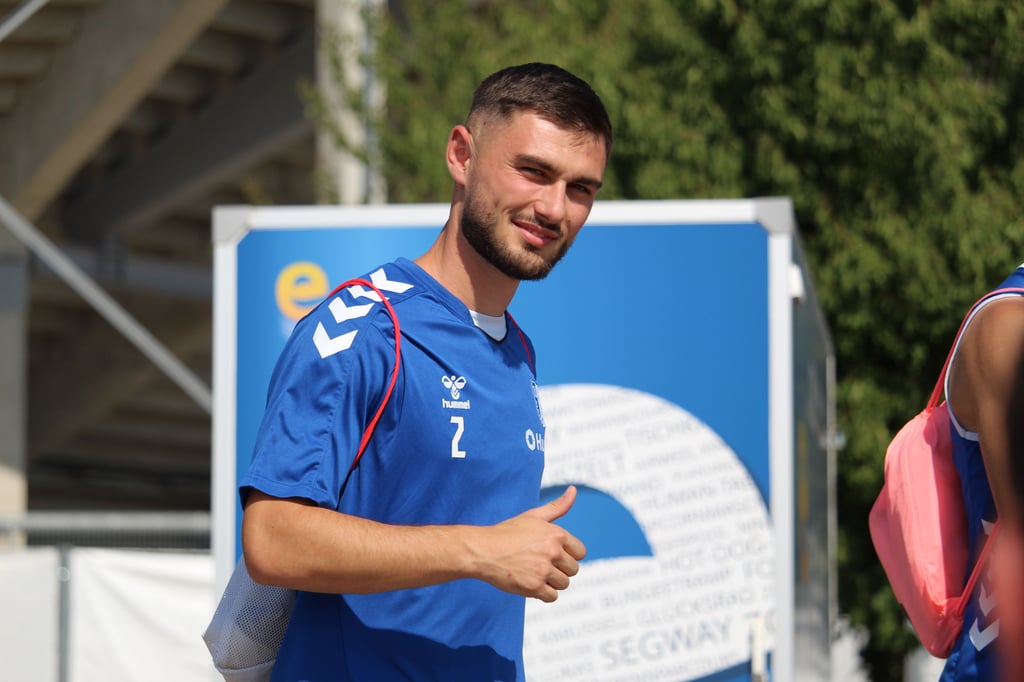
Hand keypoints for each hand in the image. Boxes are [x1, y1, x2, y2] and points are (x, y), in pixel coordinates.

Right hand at [476, 485, 586, 601]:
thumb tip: (574, 489)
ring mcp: (543, 570)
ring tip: (533, 572)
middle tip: (539, 564)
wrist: (482, 550)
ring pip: (563, 584)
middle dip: (559, 570)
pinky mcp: (533, 587)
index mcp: (556, 534)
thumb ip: (557, 506)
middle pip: (573, 570)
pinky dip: (542, 593)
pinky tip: (529, 582)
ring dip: (551, 582)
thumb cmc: (507, 532)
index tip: (552, 554)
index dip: (567, 555)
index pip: (580, 552)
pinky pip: (551, 597)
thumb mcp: (533, 516)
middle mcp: (553, 552)